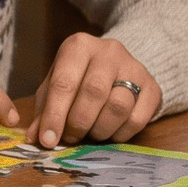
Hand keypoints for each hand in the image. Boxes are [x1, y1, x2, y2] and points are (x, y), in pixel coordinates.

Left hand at [30, 33, 159, 146]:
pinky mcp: (153, 87)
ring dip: (100, 129)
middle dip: (78, 123)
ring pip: (117, 106)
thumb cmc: (80, 77)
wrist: (119, 67)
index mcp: (78, 46)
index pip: (64, 83)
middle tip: (71, 138)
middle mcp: (108, 51)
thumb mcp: (56, 86)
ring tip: (91, 133)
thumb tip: (34, 139)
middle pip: (93, 93)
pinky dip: (120, 133)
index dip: (54, 115)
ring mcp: (134, 67)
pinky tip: (111, 132)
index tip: (48, 140)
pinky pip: (138, 118)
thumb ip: (44, 110)